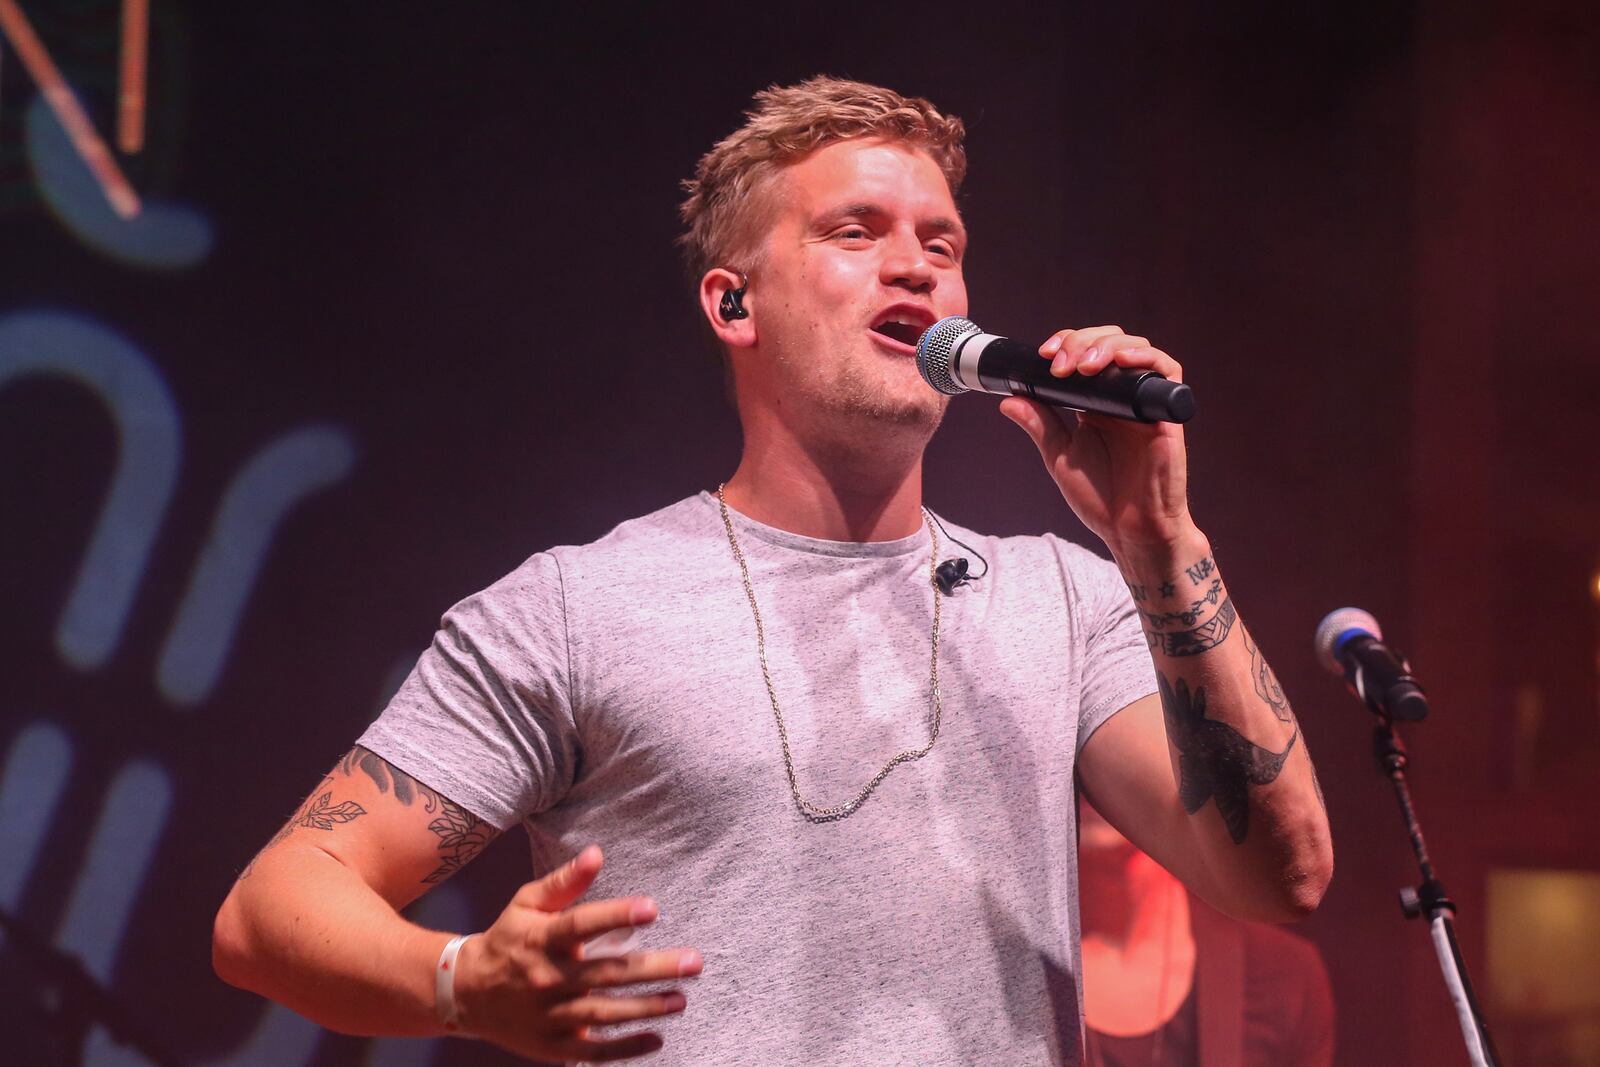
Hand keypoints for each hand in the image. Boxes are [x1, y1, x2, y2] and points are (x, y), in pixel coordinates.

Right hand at [453, 845, 701, 1061]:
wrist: (465, 992)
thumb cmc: (508, 939)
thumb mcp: (527, 904)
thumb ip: (564, 882)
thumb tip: (597, 853)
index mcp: (541, 939)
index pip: (581, 925)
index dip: (616, 916)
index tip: (652, 908)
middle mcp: (546, 978)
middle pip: (604, 972)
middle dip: (652, 968)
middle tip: (693, 962)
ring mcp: (548, 1016)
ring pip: (603, 1013)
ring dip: (646, 1008)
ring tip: (682, 999)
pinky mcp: (551, 1046)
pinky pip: (592, 1050)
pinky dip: (624, 1048)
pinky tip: (656, 1038)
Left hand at [999, 325, 1195, 553]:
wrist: (1129, 529)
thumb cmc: (1100, 497)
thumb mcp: (1060, 456)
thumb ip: (1039, 425)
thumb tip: (1008, 400)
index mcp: (1096, 402)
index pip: (1085, 352)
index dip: (1066, 343)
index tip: (1043, 356)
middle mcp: (1121, 396)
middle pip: (1108, 341)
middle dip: (1080, 342)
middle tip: (1059, 364)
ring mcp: (1144, 401)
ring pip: (1135, 348)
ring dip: (1106, 346)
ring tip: (1082, 366)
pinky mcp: (1166, 412)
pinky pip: (1167, 370)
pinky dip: (1143, 358)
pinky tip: (1119, 362)